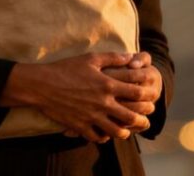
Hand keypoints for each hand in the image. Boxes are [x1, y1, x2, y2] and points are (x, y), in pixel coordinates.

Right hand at [0, 52, 150, 142]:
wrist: (42, 85)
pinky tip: (105, 134)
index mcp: (107, 85)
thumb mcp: (91, 59)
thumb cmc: (66, 69)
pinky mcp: (80, 126)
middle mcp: (102, 103)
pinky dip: (103, 137)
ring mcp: (91, 116)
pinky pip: (96, 137)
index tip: (151, 95)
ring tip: (127, 130)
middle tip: (145, 118)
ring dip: (124, 131)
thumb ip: (113, 58)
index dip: (147, 94)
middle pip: (130, 116)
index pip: (136, 92)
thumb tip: (131, 56)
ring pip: (115, 131)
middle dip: (141, 118)